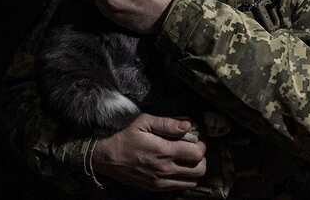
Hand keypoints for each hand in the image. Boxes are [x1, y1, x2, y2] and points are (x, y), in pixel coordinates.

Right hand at [92, 113, 206, 190]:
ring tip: (187, 160)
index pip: (196, 154)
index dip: (201, 146)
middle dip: (201, 159)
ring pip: (192, 181)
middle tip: (194, 150)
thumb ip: (167, 123)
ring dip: (194, 170)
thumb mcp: (144, 122)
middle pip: (199, 170)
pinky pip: (180, 187)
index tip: (197, 141)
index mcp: (164, 151)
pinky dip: (185, 179)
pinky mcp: (157, 188)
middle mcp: (165, 169)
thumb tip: (188, 124)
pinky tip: (178, 168)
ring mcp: (161, 181)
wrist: (108, 159)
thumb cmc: (126, 138)